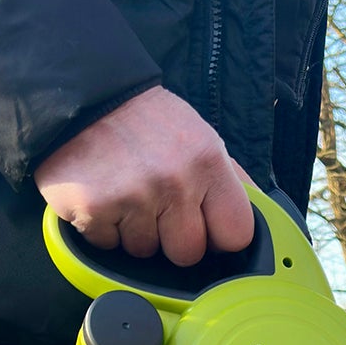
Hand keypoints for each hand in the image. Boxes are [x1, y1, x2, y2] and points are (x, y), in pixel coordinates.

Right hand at [34, 87, 253, 265]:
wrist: (78, 91)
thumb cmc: (143, 120)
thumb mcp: (197, 136)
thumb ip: (230, 178)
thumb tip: (267, 216)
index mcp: (207, 162)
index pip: (236, 234)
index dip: (219, 237)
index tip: (204, 225)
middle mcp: (173, 181)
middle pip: (189, 253)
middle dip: (172, 237)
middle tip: (155, 203)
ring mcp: (132, 197)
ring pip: (145, 252)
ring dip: (134, 231)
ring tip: (125, 192)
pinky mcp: (93, 209)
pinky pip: (107, 245)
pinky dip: (102, 227)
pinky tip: (102, 195)